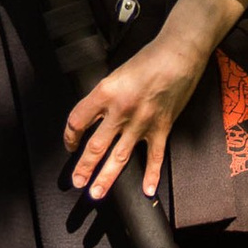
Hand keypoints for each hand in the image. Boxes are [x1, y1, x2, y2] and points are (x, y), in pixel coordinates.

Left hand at [65, 0, 247, 203]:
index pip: (77, 120)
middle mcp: (120, 110)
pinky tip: (146, 190)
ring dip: (106, 177)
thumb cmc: (148, 59)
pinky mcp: (161, 127)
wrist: (178, 54)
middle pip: (95, 145)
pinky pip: (154, 156)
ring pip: (119, 157)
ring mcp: (141, 122)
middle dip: (84, 167)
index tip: (70, 144)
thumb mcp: (116, 74)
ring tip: (96, 193)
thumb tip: (94, 118)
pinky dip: (151, 175)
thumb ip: (104, 97)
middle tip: (77, 182)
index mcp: (105, 92)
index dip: (69, 136)